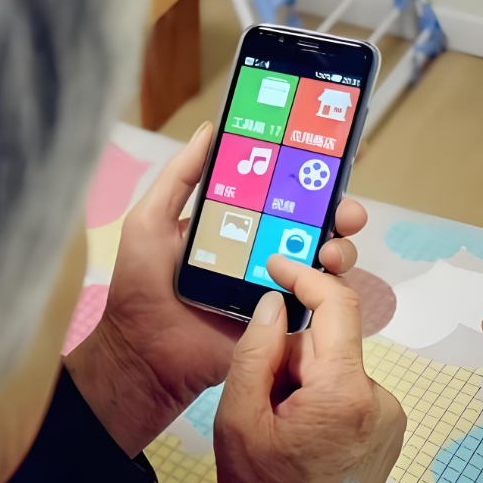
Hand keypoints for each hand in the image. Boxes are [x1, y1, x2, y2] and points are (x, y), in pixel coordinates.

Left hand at [64, 122, 368, 455]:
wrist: (143, 353)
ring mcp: (271, 285)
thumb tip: (210, 129)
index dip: (303, 174)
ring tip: (333, 243)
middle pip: (309, 223)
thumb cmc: (140, 286)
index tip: (327, 154)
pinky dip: (331, 284)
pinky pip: (317, 299)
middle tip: (343, 207)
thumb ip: (179, 178)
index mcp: (232, 224)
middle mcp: (258, 250)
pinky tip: (328, 272)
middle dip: (335, 209)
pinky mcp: (280, 319)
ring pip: (320, 258)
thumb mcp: (149, 221)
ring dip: (339, 244)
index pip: (275, 193)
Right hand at [214, 257, 405, 482]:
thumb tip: (273, 303)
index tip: (278, 264)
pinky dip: (316, 396)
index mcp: (343, 393)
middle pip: (325, 341)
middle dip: (287, 356)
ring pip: (331, 365)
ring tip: (280, 423)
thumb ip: (255, 352)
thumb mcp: (239, 417)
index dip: (305, 276)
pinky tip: (299, 429)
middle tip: (261, 396)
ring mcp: (386, 415)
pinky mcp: (384, 426)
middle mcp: (377, 399)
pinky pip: (344, 387)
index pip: (336, 307)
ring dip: (299, 379)